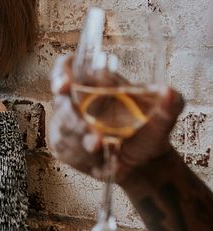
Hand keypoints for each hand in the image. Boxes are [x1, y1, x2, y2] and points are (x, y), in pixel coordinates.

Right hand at [49, 54, 183, 182]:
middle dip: (76, 122)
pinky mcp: (64, 145)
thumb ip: (170, 104)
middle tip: (96, 139)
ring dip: (86, 145)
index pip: (66, 67)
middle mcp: (75, 99)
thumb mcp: (164, 116)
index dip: (61, 72)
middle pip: (62, 103)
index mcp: (95, 82)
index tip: (65, 85)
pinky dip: (86, 159)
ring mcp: (66, 122)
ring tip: (109, 152)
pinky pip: (67, 150)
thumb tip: (169, 93)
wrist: (144, 163)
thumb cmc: (150, 132)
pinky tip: (104, 162)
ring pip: (65, 131)